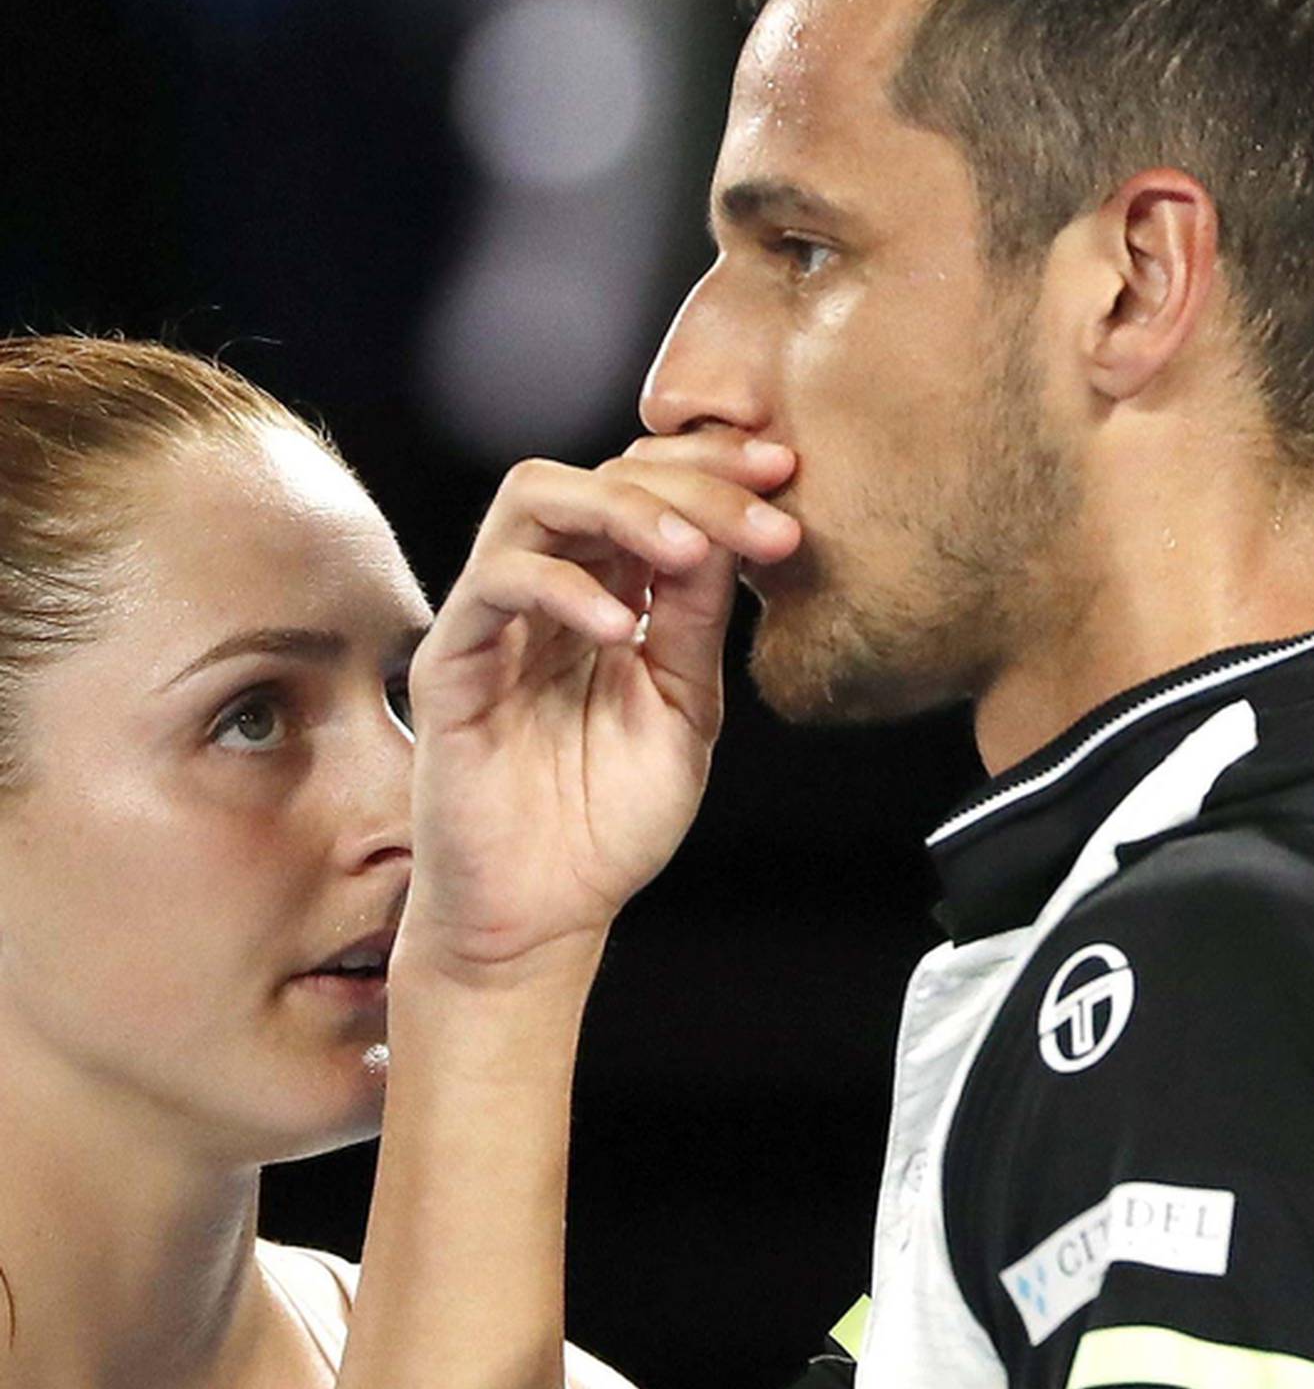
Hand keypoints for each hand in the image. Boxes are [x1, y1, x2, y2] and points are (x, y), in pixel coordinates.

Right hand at [399, 433, 799, 982]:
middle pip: (602, 475)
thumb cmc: (607, 821)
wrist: (543, 914)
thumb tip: (736, 529)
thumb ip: (697, 623)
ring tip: (687, 553)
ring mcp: (496, 620)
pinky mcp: (450, 662)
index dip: (717, 473)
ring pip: (536, 498)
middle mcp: (550, 592)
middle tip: (761, 514)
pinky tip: (621, 631)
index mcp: (608, 595)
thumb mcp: (684, 709)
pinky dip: (562, 588)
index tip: (787, 479)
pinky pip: (494, 585)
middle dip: (690, 481)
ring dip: (622, 509)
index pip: (651, 492)